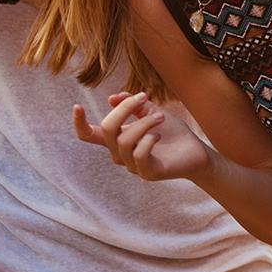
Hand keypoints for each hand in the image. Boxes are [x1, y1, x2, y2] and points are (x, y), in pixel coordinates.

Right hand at [72, 92, 212, 183]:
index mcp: (116, 139)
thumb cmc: (170, 131)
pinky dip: (149, 139)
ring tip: (160, 116)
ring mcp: (132, 166)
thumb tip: (111, 98)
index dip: (79, 123)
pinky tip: (159, 136)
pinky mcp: (147, 173)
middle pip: (107, 129)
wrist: (194, 150)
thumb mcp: (149, 111)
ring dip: (144, 123)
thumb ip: (131, 104)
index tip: (77, 106)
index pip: (89, 135)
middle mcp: (120, 154)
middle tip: (144, 98)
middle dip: (125, 109)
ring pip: (124, 140)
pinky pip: (139, 154)